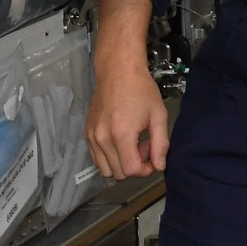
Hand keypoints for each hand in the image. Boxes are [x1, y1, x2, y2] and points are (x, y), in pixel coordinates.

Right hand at [86, 62, 168, 178]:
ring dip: (121, 163)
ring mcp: (91, 137)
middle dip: (134, 166)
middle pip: (117, 173)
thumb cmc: (142, 90)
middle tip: (144, 146)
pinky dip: (110, 157)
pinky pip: (96, 158)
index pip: (130, 170)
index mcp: (121, 134)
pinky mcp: (86, 134)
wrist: (118, 72)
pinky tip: (120, 140)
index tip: (153, 157)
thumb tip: (159, 166)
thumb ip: (161, 144)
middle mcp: (101, 139)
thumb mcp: (159, 115)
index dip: (145, 169)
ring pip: (105, 169)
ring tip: (132, 143)